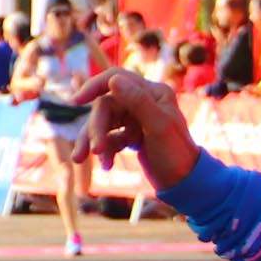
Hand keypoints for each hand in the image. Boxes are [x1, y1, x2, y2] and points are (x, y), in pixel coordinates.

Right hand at [73, 68, 198, 190]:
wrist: (185, 182)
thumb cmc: (176, 153)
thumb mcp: (158, 126)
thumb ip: (137, 101)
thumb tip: (113, 80)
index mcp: (153, 93)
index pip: (116, 78)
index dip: (93, 86)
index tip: (75, 102)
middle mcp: (142, 101)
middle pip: (105, 106)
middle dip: (95, 128)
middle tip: (93, 151)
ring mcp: (135, 118)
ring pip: (103, 123)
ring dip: (93, 141)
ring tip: (82, 161)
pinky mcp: (130, 134)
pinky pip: (108, 137)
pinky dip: (104, 151)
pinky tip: (106, 166)